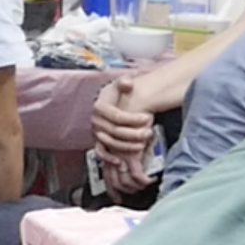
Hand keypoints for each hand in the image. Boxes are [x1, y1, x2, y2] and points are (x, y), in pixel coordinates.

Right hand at [91, 74, 157, 190]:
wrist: (107, 102)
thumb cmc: (115, 94)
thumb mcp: (119, 84)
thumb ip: (123, 82)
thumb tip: (128, 83)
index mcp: (100, 106)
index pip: (117, 116)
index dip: (133, 119)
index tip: (147, 118)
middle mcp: (96, 120)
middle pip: (115, 131)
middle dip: (134, 134)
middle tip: (149, 133)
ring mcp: (96, 132)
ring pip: (111, 143)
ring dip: (127, 146)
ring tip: (142, 145)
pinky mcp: (97, 141)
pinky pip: (100, 152)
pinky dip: (109, 158)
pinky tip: (120, 162)